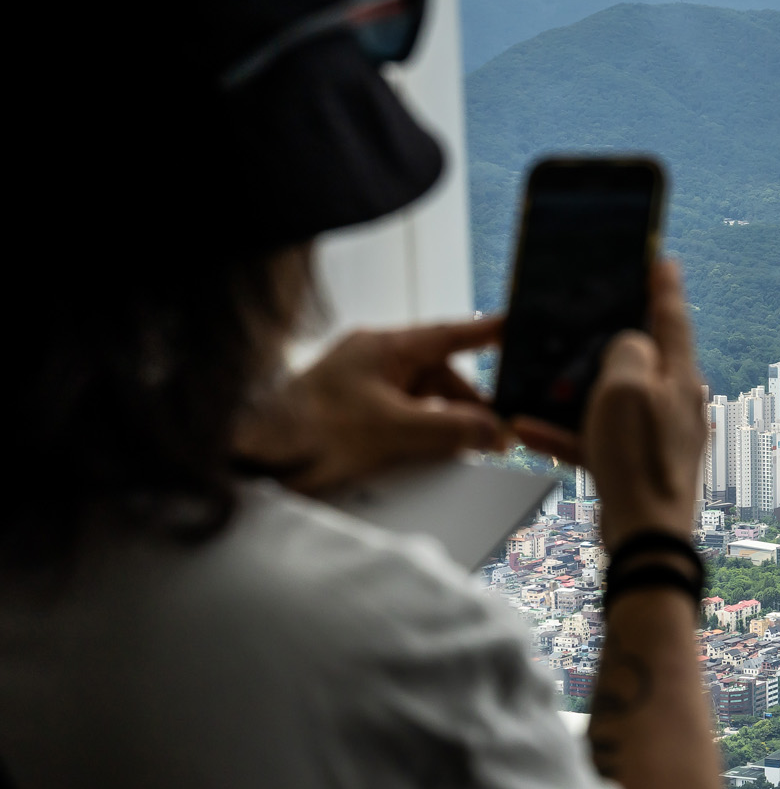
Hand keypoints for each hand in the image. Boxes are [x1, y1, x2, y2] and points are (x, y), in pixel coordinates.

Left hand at [234, 318, 505, 496]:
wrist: (250, 458)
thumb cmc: (309, 432)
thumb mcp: (394, 433)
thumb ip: (451, 430)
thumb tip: (493, 430)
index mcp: (384, 348)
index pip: (450, 334)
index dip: (488, 333)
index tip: (520, 328)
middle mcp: (372, 360)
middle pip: (440, 378)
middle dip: (467, 408)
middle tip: (490, 439)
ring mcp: (358, 385)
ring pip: (421, 401)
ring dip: (440, 428)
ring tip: (452, 455)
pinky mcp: (348, 412)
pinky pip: (399, 418)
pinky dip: (415, 438)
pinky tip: (419, 460)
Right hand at [518, 262, 706, 546]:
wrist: (646, 538)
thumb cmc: (639, 458)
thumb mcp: (626, 388)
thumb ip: (627, 352)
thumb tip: (630, 343)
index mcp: (679, 377)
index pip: (673, 317)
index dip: (663, 285)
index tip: (660, 258)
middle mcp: (675, 402)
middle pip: (643, 357)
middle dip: (613, 335)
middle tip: (594, 311)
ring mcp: (658, 435)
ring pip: (614, 398)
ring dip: (577, 389)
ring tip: (545, 376)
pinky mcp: (637, 464)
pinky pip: (596, 437)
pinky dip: (566, 431)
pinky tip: (528, 429)